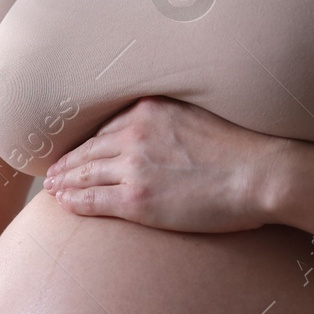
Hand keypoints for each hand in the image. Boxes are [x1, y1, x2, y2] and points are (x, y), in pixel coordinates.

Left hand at [43, 96, 287, 231]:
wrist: (261, 174)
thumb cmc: (244, 150)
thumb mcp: (201, 117)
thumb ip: (174, 121)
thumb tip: (166, 132)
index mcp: (150, 111)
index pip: (107, 128)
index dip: (88, 142)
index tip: (78, 151)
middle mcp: (135, 134)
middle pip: (90, 149)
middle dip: (69, 162)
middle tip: (53, 172)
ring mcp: (133, 168)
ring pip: (86, 174)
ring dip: (65, 182)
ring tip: (52, 188)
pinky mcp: (137, 199)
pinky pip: (93, 200)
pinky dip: (74, 201)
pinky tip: (63, 203)